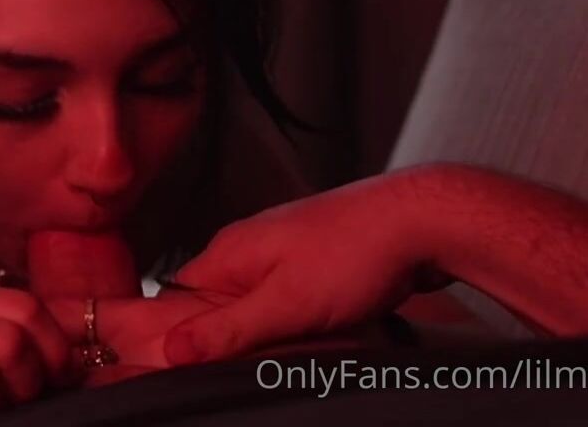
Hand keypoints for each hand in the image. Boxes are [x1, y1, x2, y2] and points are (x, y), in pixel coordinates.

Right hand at [160, 171, 444, 364]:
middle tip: (260, 359)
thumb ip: (227, 329)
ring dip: (268, 332)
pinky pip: (285, 300)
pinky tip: (317, 331)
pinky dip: (295, 322)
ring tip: (296, 343)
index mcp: (229, 251)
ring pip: (254, 306)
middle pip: (215, 305)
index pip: (176, 299)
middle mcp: (247, 247)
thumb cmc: (354, 253)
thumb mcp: (285, 304)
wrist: (418, 222)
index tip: (196, 365)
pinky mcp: (310, 261)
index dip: (181, 334)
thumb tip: (170, 348)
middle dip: (232, 338)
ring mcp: (280, 252)